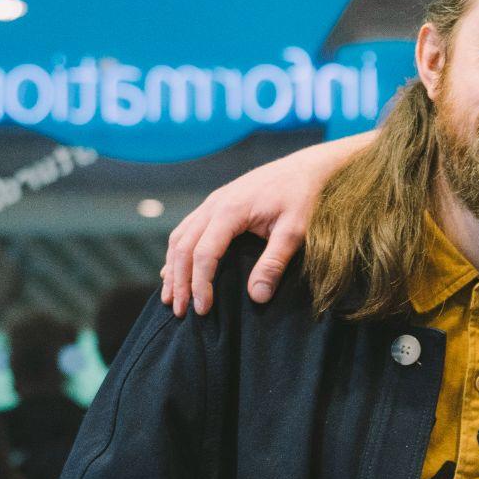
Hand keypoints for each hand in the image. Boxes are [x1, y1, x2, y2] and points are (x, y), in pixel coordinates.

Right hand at [162, 135, 361, 314]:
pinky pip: (187, 230)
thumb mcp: (295, 231)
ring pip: (180, 237)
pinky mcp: (217, 204)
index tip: (203, 309)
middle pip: (184, 247)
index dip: (200, 283)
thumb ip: (274, 263)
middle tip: (179, 311)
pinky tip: (175, 271)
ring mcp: (213, 202)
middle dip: (179, 281)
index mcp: (231, 210)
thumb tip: (257, 298)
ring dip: (173, 268)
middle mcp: (214, 204)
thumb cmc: (304, 198)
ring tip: (170, 297)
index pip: (205, 253)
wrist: (308, 167)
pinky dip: (178, 253)